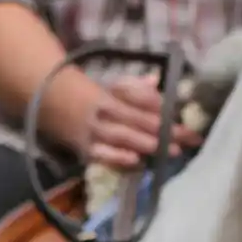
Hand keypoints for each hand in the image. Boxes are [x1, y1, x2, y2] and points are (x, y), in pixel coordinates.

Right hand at [83, 73, 203, 169]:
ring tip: (172, 150)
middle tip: (190, 138)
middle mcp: (105, 111)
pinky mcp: (85, 149)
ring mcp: (94, 131)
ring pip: (123, 136)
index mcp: (114, 93)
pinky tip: (136, 161)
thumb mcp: (112, 86)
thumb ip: (136, 86)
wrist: (52, 102)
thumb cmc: (93, 96)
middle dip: (166, 130)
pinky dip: (118, 158)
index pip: (141, 99)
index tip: (184, 114)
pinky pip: (102, 154)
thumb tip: (156, 79)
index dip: (162, 107)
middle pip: (139, 119)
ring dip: (148, 143)